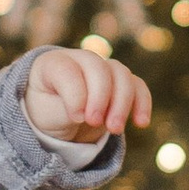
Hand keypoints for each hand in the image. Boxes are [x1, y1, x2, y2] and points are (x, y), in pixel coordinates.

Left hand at [21, 48, 151, 146]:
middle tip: (94, 122)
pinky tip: (141, 123)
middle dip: (100, 97)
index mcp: (53, 63)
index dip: (76, 94)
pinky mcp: (120, 83)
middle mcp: (80, 60)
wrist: (58, 118)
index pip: (68, 70)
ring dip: (122, 103)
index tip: (77, 118)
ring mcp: (103, 68)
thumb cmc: (48, 113)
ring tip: (114, 129)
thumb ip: (65, 110)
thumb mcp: (47, 115)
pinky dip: (142, 103)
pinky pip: (137, 86)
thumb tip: (86, 115)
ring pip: (121, 75)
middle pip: (98, 69)